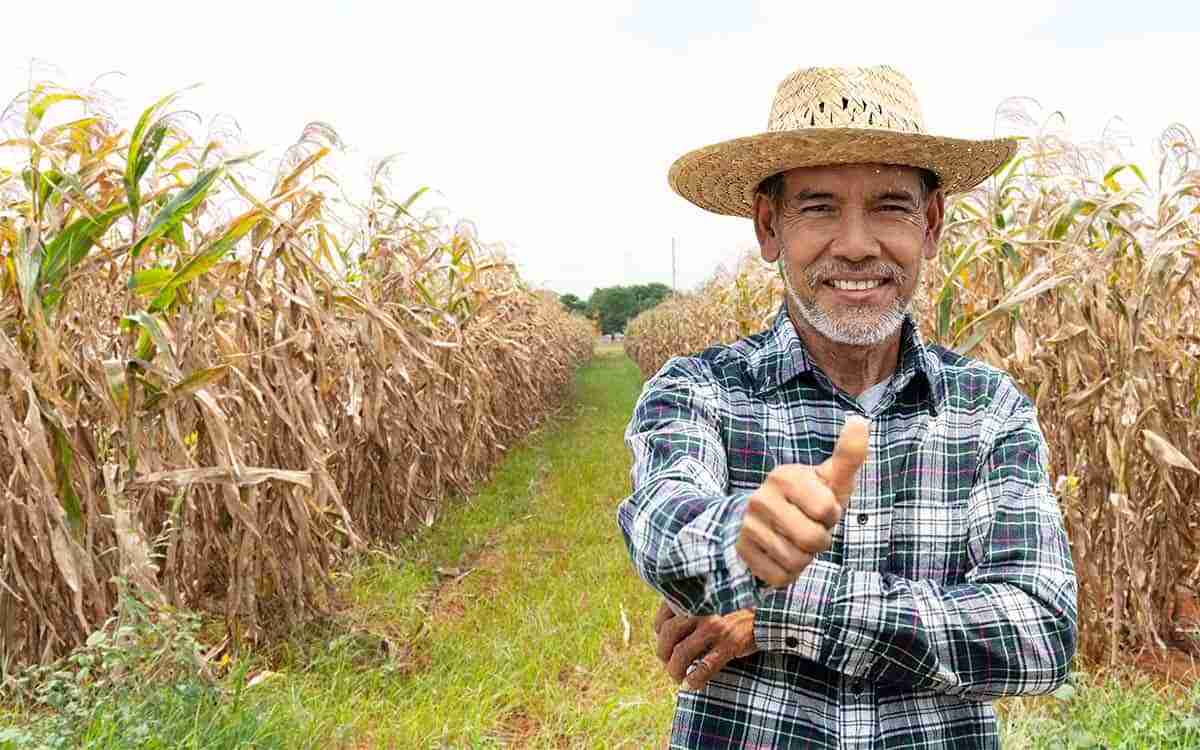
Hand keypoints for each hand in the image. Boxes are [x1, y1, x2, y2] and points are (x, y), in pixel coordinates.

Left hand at [653, 600, 756, 690]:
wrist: (766, 613)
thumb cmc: (734, 610)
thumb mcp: (710, 601)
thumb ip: (691, 608)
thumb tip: (665, 630)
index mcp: (696, 599)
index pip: (663, 617)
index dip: (659, 632)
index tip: (664, 642)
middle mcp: (702, 611)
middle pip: (668, 634)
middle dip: (663, 653)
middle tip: (668, 663)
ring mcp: (715, 627)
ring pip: (682, 652)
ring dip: (674, 670)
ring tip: (677, 677)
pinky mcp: (729, 644)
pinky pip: (704, 667)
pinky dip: (694, 679)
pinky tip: (692, 684)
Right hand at [735, 416, 868, 587]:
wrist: (763, 520)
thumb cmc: (808, 499)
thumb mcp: (829, 479)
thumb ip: (847, 456)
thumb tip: (860, 421)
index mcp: (784, 476)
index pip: (826, 509)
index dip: (831, 515)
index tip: (822, 508)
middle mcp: (760, 499)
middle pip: (813, 540)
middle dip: (820, 541)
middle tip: (810, 528)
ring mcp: (748, 526)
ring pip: (796, 562)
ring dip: (805, 559)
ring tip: (796, 542)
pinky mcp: (742, 552)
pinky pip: (779, 577)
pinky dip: (787, 574)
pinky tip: (781, 556)